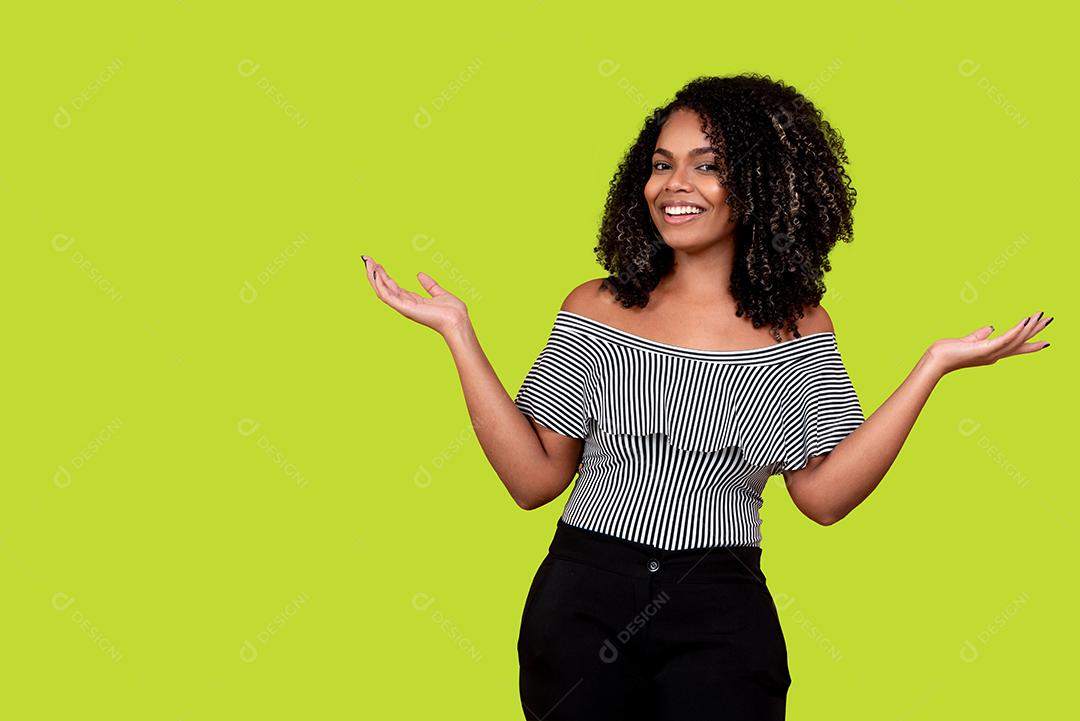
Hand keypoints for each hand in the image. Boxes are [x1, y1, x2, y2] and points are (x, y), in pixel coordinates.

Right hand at [361, 255, 468, 336]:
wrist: (458, 320)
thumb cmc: (453, 311)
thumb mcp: (439, 293)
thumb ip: (429, 284)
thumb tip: (419, 274)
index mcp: (412, 301)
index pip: (392, 287)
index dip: (383, 275)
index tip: (377, 263)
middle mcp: (405, 304)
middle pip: (384, 287)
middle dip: (374, 273)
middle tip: (366, 259)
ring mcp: (404, 307)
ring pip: (381, 290)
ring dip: (373, 276)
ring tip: (367, 262)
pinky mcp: (404, 308)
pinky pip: (387, 295)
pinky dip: (379, 284)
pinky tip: (375, 272)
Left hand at [925, 310, 1052, 375]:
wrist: (936, 360)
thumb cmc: (948, 352)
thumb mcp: (968, 340)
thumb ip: (980, 335)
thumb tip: (991, 327)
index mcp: (992, 353)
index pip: (1015, 347)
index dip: (1030, 344)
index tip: (1046, 342)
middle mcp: (995, 355)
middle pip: (1020, 342)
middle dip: (1036, 332)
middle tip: (1050, 320)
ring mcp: (991, 353)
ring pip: (1016, 339)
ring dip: (1030, 327)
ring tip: (1041, 315)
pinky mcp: (985, 349)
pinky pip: (1005, 339)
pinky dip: (1016, 331)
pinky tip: (1025, 321)